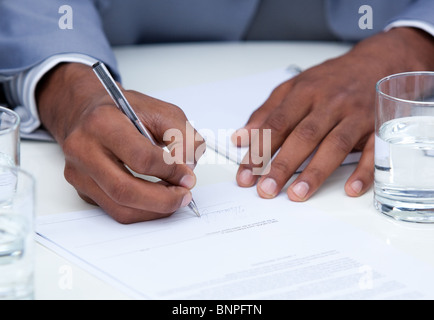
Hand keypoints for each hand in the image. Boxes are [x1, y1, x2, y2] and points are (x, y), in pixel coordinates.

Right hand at [37, 63, 204, 222]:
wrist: (87, 112)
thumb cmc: (123, 111)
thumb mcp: (160, 110)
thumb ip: (182, 136)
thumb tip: (187, 168)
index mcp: (103, 122)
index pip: (141, 157)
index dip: (170, 171)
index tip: (188, 177)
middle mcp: (84, 148)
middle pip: (125, 190)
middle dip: (163, 200)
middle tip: (184, 196)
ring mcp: (79, 172)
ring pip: (119, 208)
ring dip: (154, 210)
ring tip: (173, 199)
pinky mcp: (81, 188)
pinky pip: (114, 210)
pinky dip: (141, 210)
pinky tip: (156, 199)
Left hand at [233, 27, 433, 200]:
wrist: (377, 61)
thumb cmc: (331, 79)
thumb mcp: (295, 86)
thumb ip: (267, 112)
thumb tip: (240, 137)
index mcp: (305, 92)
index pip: (277, 124)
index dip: (259, 150)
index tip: (245, 175)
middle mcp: (330, 103)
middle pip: (303, 136)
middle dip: (283, 165)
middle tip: (266, 189)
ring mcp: (356, 114)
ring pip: (335, 145)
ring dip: (315, 172)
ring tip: (297, 194)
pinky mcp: (378, 125)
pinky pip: (372, 150)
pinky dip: (364, 171)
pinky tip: (351, 189)